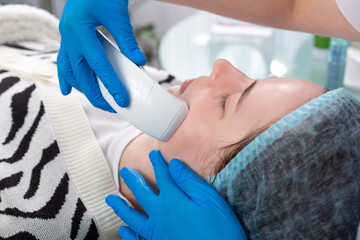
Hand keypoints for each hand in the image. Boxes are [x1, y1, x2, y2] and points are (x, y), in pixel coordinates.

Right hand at [57, 0, 145, 110]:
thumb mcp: (117, 14)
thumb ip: (126, 40)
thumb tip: (138, 63)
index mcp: (80, 31)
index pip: (99, 65)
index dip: (111, 84)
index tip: (123, 100)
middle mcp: (68, 37)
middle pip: (81, 74)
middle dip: (97, 94)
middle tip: (113, 107)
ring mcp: (65, 39)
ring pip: (70, 71)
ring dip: (83, 89)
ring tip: (97, 101)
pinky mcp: (68, 39)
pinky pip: (63, 62)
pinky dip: (66, 77)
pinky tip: (67, 90)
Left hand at [105, 150, 246, 239]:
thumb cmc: (220, 230)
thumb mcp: (210, 200)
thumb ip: (189, 181)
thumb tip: (173, 164)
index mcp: (173, 201)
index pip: (163, 177)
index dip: (158, 163)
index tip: (153, 154)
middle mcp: (160, 216)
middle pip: (142, 194)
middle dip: (133, 180)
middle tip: (125, 171)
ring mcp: (157, 233)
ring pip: (132, 217)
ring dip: (121, 206)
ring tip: (111, 199)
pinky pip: (137, 239)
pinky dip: (128, 234)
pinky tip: (123, 230)